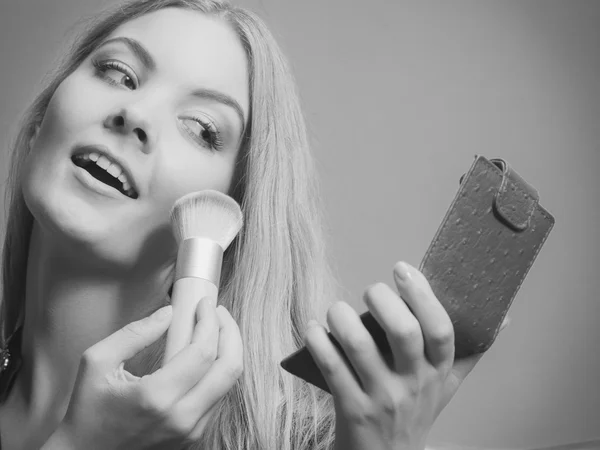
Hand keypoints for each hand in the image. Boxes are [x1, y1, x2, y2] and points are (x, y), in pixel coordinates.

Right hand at [45, 298, 242, 449]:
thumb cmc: (87, 412)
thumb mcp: (97, 363)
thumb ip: (134, 334)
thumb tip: (168, 313)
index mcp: (156, 397)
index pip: (203, 352)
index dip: (209, 321)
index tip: (204, 304)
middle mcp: (181, 418)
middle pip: (229, 367)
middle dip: (230, 333)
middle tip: (217, 312)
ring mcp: (191, 431)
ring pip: (229, 383)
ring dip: (228, 350)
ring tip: (214, 329)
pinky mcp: (193, 438)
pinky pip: (218, 398)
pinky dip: (219, 371)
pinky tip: (207, 354)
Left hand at [304, 261, 509, 449]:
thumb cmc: (415, 414)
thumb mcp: (446, 386)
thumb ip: (469, 352)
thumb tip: (501, 316)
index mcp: (438, 372)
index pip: (441, 330)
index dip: (423, 295)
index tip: (403, 270)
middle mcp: (413, 385)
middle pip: (404, 332)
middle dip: (382, 300)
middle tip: (370, 291)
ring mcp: (382, 399)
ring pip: (360, 346)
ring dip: (342, 318)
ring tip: (337, 310)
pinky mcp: (352, 409)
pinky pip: (331, 366)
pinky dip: (318, 341)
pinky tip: (314, 329)